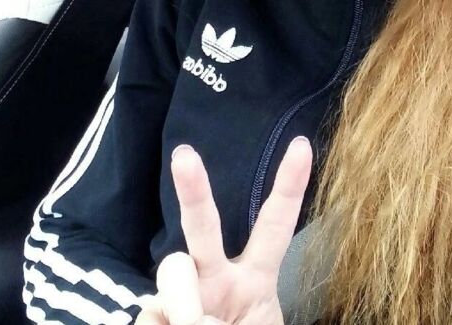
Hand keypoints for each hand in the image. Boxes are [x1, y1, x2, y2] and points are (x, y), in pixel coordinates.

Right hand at [136, 136, 312, 324]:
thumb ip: (234, 317)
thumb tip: (194, 317)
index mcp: (254, 278)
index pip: (274, 226)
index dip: (289, 186)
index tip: (302, 144)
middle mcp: (214, 278)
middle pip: (203, 228)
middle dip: (194, 191)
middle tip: (184, 156)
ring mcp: (178, 297)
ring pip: (172, 272)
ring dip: (184, 303)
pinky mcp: (149, 316)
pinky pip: (151, 317)